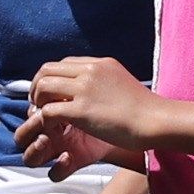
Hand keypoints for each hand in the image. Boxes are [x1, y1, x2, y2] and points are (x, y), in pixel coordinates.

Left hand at [21, 55, 160, 169]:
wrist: (156, 121)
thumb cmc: (144, 110)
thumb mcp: (123, 83)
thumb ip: (105, 81)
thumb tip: (93, 89)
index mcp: (100, 64)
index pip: (64, 63)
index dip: (53, 79)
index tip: (52, 95)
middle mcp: (90, 72)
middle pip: (47, 70)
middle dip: (37, 87)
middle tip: (39, 105)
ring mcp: (84, 89)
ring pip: (43, 87)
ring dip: (38, 103)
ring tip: (44, 118)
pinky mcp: (81, 110)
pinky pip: (48, 111)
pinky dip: (44, 121)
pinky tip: (53, 130)